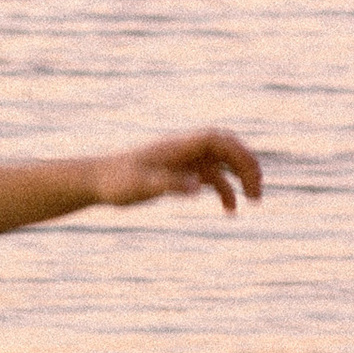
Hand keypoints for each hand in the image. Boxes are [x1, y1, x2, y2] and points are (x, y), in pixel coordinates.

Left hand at [112, 128, 262, 211]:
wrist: (95, 181)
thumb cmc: (115, 182)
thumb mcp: (141, 186)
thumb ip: (170, 184)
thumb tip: (199, 186)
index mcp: (178, 146)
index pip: (218, 140)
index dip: (240, 154)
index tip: (252, 178)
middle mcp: (184, 150)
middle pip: (227, 148)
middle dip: (247, 166)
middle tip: (258, 193)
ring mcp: (183, 161)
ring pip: (222, 163)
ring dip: (240, 178)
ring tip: (254, 202)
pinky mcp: (179, 173)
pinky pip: (210, 177)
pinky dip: (224, 191)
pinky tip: (230, 212)